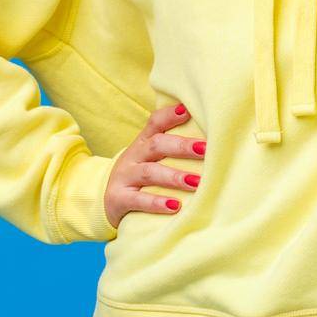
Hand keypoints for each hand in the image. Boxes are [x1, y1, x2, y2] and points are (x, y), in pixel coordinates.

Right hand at [103, 102, 205, 229]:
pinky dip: (156, 203)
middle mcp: (133, 156)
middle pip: (156, 145)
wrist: (105, 201)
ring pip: (149, 172)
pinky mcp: (118, 199)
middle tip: (206, 149)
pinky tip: (175, 206)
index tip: (189, 110)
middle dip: (182, 146)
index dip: (170, 115)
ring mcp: (124, 177)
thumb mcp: (150, 158)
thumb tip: (211, 140)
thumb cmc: (140, 176)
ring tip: (196, 182)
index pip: (155, 122)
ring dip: (174, 176)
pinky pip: (137, 200)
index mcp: (143, 143)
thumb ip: (173, 147)